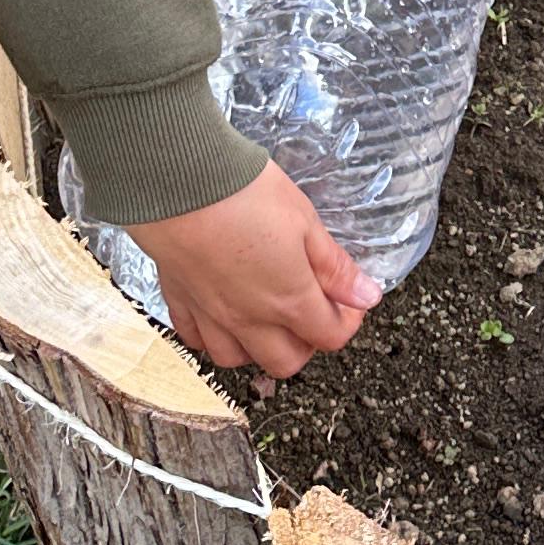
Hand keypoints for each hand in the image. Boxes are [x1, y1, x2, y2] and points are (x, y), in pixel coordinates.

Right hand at [132, 157, 375, 378]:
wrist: (178, 182)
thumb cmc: (243, 194)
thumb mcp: (305, 221)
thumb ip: (334, 266)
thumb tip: (365, 295)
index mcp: (288, 300)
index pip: (329, 336)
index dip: (347, 321)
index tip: (347, 298)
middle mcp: (249, 318)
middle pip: (284, 362)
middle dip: (305, 343)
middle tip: (311, 309)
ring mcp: (211, 314)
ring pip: (236, 359)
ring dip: (256, 346)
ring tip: (265, 315)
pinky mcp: (179, 299)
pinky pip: (195, 338)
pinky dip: (211, 335)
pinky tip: (220, 312)